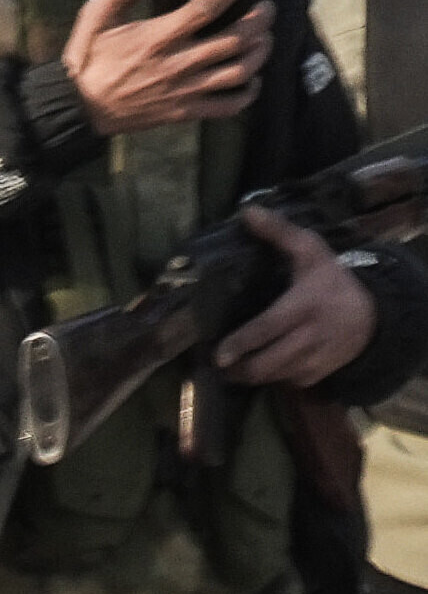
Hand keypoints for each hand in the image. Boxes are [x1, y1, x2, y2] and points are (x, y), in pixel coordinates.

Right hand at [63, 0, 266, 135]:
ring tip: (264, 39)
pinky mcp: (186, 111)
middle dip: (258, 21)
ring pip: (239, 71)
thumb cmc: (88, 61)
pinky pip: (228, 106)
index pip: (204, 9)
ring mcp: (184, 89)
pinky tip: (252, 80)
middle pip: (234, 39)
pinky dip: (248, 93)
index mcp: (156, 38)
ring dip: (259, 53)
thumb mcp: (94, 19)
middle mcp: (177, 63)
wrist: (80, 107)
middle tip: (266, 8)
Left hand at [218, 204, 377, 390]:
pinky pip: (292, 382)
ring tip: (232, 370)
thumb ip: (279, 232)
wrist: (374, 313)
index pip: (268, 329)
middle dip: (240, 369)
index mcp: (304, 306)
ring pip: (277, 376)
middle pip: (269, 363)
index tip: (219, 354)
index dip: (241, 344)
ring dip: (252, 376)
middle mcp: (311, 336)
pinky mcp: (322, 373)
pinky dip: (274, 379)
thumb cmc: (333, 281)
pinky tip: (260, 370)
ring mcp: (318, 358)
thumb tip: (246, 210)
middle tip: (219, 366)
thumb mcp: (311, 251)